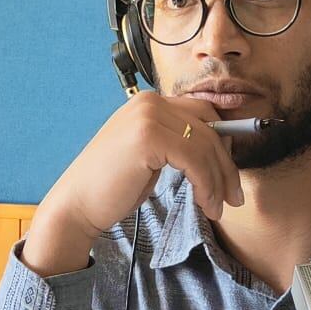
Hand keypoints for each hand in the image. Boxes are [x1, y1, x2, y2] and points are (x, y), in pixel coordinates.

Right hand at [23, 94, 243, 275]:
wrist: (77, 203)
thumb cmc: (112, 185)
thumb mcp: (150, 156)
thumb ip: (178, 142)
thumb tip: (223, 148)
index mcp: (149, 102)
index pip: (204, 112)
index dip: (225, 142)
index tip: (231, 174)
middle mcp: (149, 102)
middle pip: (210, 127)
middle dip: (227, 165)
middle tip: (233, 197)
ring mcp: (148, 116)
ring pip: (207, 145)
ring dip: (219, 181)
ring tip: (218, 207)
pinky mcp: (148, 137)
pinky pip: (195, 160)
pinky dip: (207, 185)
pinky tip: (205, 204)